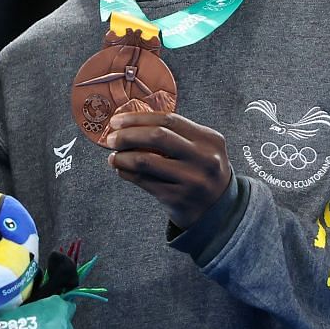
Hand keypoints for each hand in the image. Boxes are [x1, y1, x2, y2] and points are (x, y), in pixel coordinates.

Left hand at [106, 111, 230, 229]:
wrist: (219, 210)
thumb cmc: (201, 172)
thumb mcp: (200, 149)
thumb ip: (173, 135)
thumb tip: (127, 124)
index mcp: (209, 139)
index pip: (168, 119)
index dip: (138, 118)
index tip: (116, 121)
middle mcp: (204, 158)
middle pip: (157, 136)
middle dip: (127, 135)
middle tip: (110, 139)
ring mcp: (192, 179)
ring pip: (145, 161)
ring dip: (122, 157)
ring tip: (113, 157)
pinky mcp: (177, 198)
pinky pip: (143, 181)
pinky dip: (126, 173)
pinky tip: (121, 170)